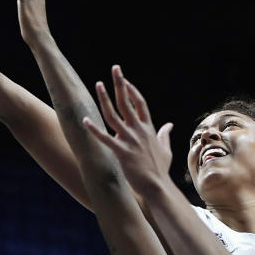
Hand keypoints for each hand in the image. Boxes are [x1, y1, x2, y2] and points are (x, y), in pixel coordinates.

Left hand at [82, 65, 173, 196]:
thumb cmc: (160, 169)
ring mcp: (129, 140)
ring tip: (98, 84)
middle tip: (115, 68)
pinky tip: (84, 120)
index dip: (132, 90)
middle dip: (120, 84)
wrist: (157, 185)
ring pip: (114, 115)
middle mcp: (138, 130)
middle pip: (127, 102)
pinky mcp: (121, 151)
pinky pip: (104, 138)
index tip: (125, 79)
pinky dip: (94, 129)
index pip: (140, 103)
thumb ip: (165, 134)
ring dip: (105, 98)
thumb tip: (170, 125)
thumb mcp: (166, 148)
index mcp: (149, 128)